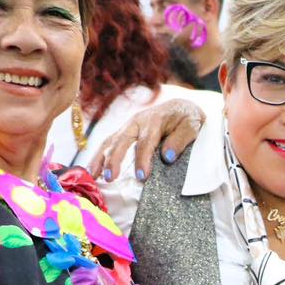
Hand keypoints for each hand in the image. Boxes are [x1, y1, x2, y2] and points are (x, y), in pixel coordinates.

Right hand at [87, 98, 205, 184]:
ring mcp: (128, 126)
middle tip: (110, 178)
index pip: (146, 142)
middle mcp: (137, 121)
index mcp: (154, 120)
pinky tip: (92, 170)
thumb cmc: (188, 119)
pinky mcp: (124, 132)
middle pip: (121, 140)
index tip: (141, 177)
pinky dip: (98, 156)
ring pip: (110, 141)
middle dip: (114, 159)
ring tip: (93, 176)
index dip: (142, 159)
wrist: (181, 107)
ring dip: (100, 158)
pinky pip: (108, 143)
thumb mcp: (192, 125)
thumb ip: (181, 139)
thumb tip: (168, 157)